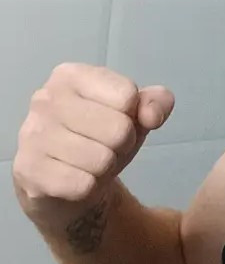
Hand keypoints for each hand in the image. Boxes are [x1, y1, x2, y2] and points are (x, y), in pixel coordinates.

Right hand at [12, 63, 174, 237]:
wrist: (64, 180)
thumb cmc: (101, 137)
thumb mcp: (135, 113)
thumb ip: (156, 102)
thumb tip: (152, 115)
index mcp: (71, 75)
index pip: (127, 95)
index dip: (133, 115)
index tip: (118, 120)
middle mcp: (45, 99)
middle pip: (119, 129)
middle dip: (122, 144)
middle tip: (105, 146)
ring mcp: (32, 134)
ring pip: (101, 159)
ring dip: (105, 167)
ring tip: (90, 161)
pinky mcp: (28, 170)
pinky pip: (81, 185)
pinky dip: (88, 187)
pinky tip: (75, 178)